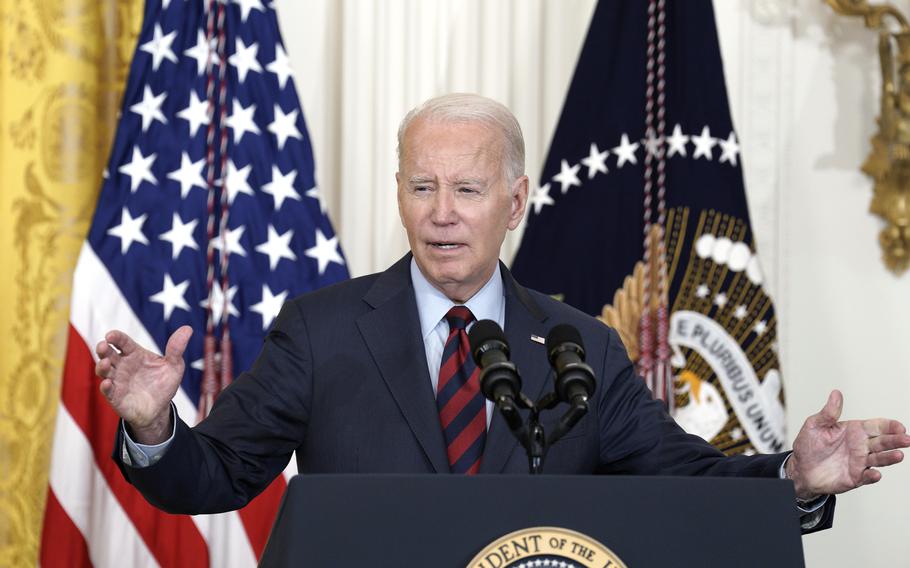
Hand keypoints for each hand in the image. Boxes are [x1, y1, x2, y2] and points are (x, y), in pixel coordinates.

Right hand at [95, 326, 192, 443]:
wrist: (160, 408)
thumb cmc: (164, 383)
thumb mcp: (174, 366)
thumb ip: (176, 348)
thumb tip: (188, 329)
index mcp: (134, 354)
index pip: (123, 342)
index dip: (116, 337)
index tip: (111, 335)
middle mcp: (122, 365)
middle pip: (108, 354)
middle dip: (103, 348)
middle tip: (103, 345)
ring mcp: (117, 380)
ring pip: (103, 370)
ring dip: (102, 366)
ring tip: (106, 363)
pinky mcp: (115, 396)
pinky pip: (107, 391)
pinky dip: (105, 387)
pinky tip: (108, 383)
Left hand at [786, 390, 909, 500]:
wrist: (800, 468)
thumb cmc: (809, 445)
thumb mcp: (815, 425)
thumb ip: (828, 412)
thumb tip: (836, 393)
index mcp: (854, 430)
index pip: (876, 426)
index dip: (889, 426)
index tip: (900, 427)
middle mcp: (861, 446)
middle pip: (883, 442)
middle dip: (896, 440)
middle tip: (907, 439)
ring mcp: (859, 462)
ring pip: (879, 459)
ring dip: (889, 458)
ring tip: (899, 455)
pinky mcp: (855, 477)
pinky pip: (866, 477)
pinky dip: (872, 476)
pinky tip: (875, 474)